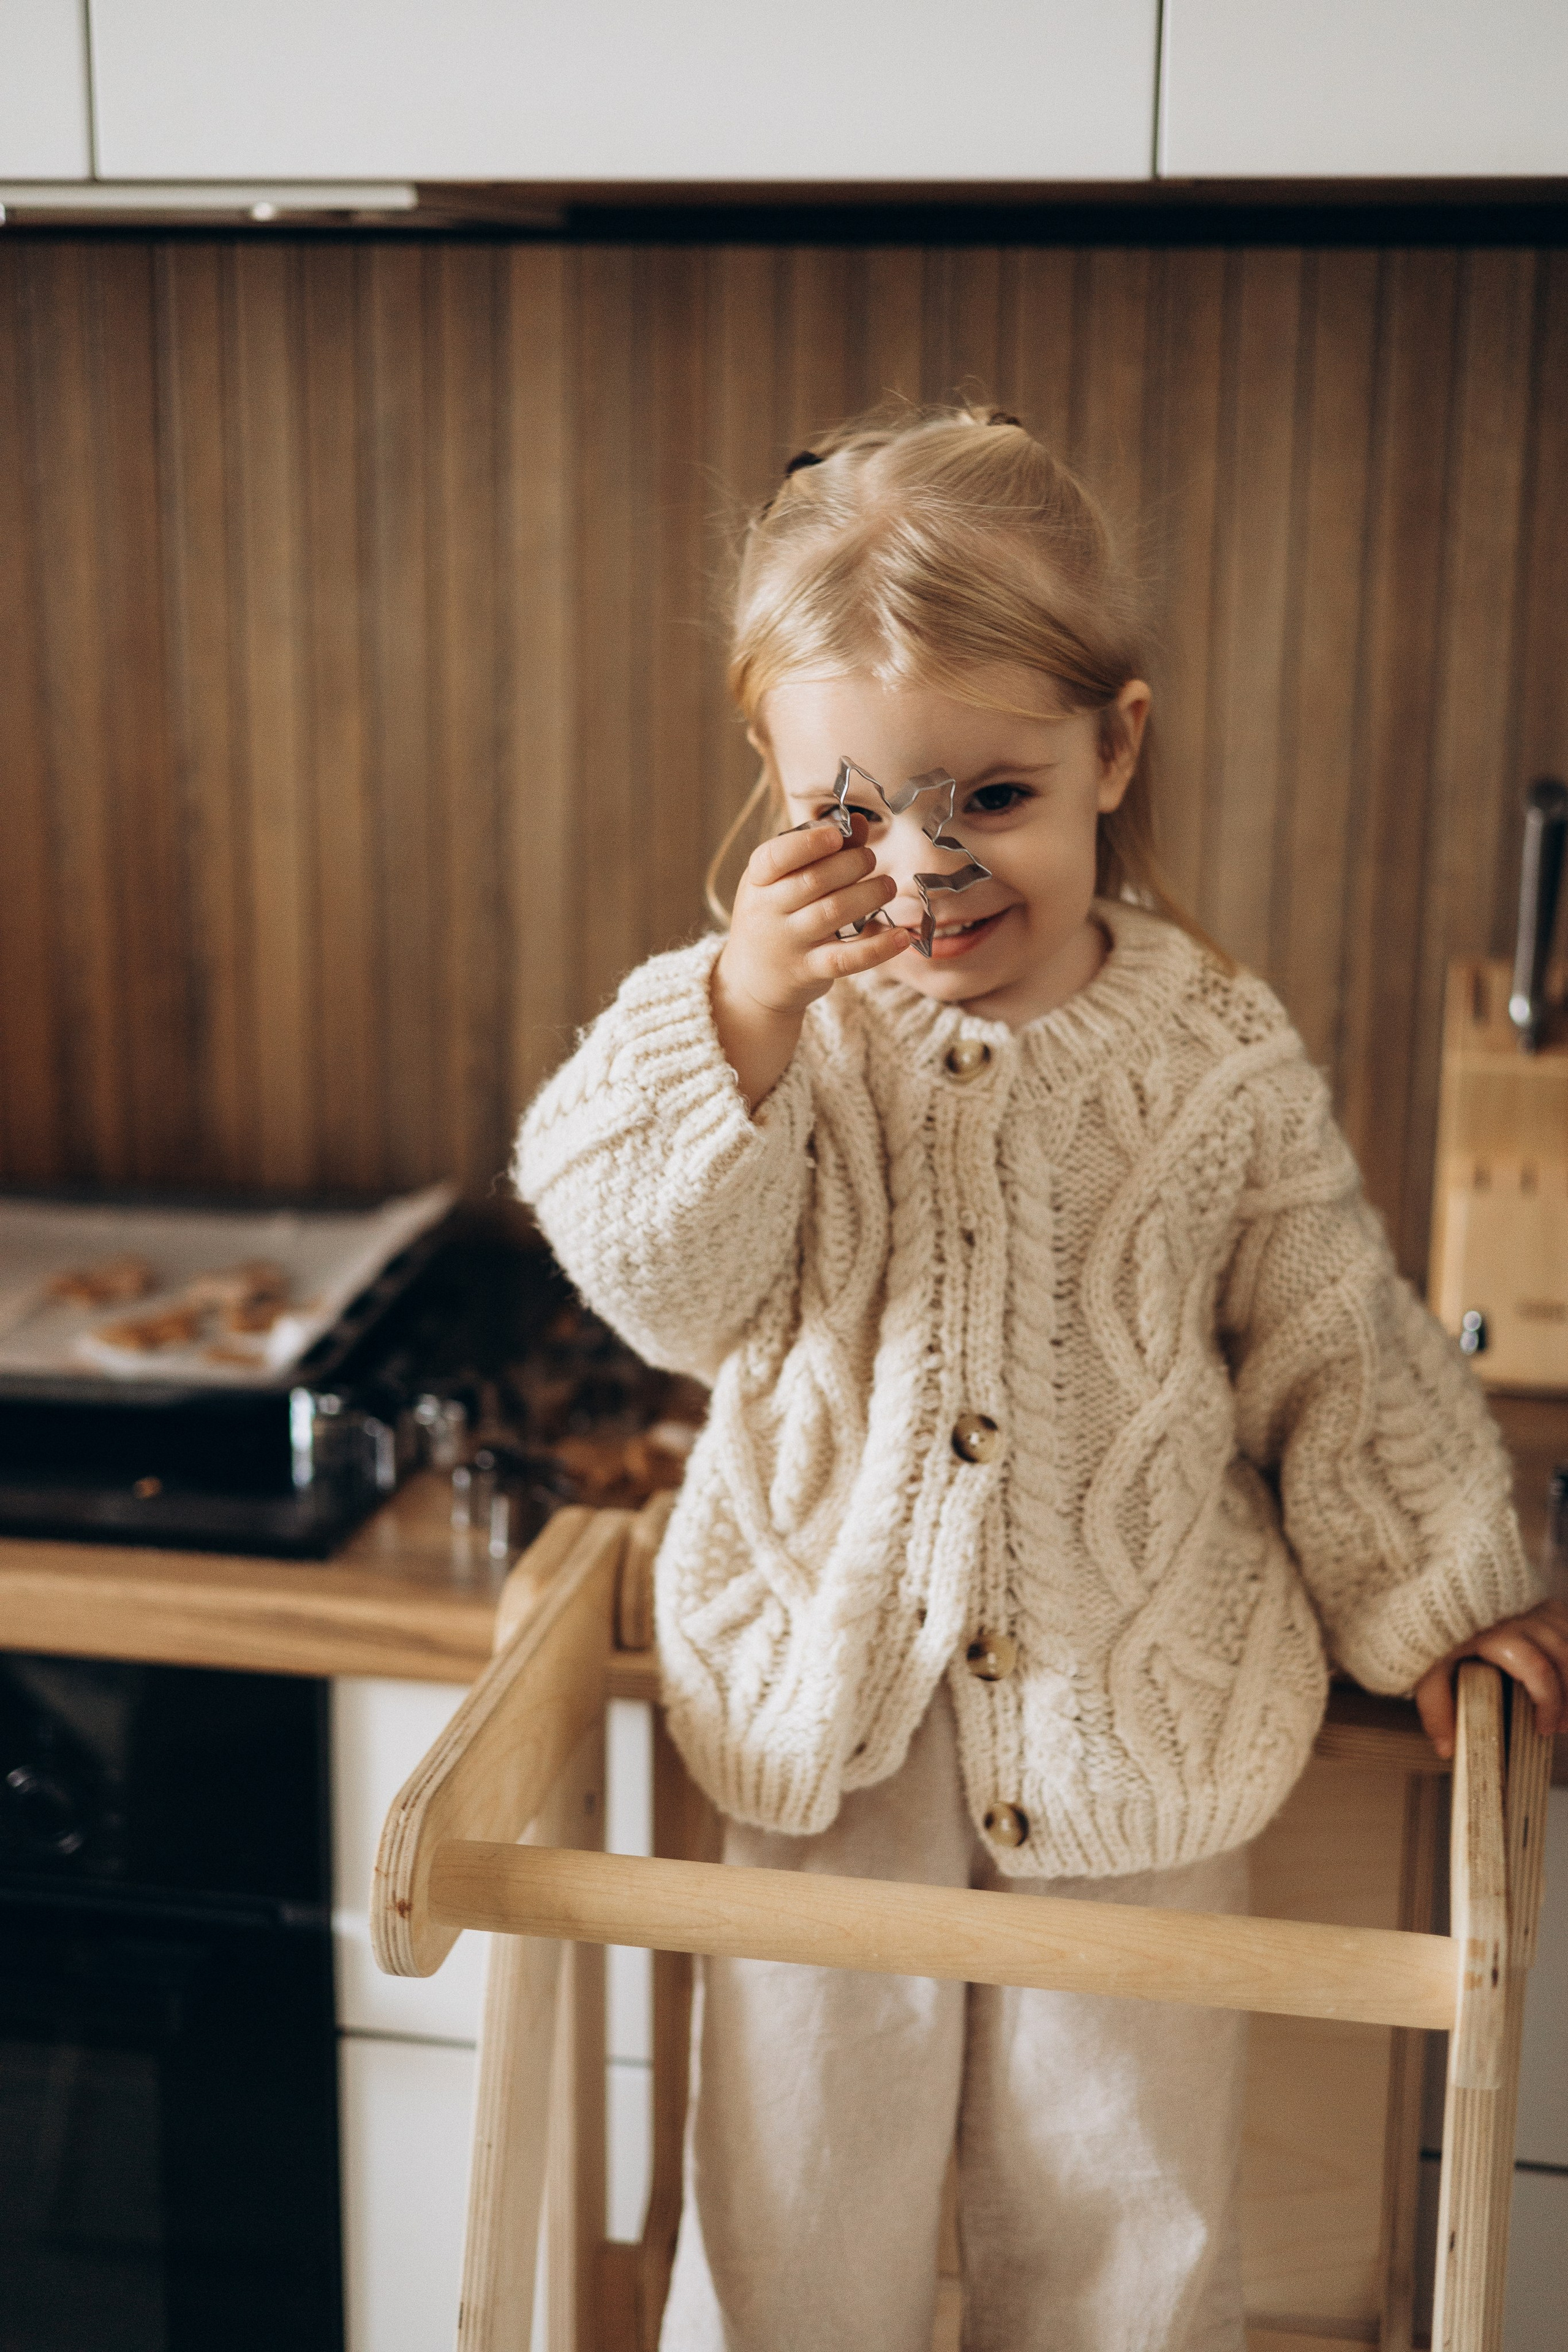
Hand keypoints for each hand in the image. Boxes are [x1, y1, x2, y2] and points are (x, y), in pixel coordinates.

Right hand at [721, 813, 906, 1017]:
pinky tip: (902, 936)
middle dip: (852, 863)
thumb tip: (860, 824)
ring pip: (833, 912)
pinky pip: (847, 959)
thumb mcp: (782, 881)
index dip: (808, 843)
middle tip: (871, 860)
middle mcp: (767, 911)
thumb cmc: (774, 916)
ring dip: (870, 894)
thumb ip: (820, 851)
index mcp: (757, 880)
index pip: (775, 856)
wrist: (751, 980)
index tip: (838, 835)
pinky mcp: (809, 970)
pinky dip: (878, 947)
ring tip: (887, 886)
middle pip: (813, 880)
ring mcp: (788, 943)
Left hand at [1413, 1595, 1567, 1758]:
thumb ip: (1436, 1706)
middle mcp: (1523, 1616)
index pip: (1538, 1670)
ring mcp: (1535, 1606)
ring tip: (1566, 1711)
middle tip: (1559, 1727)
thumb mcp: (1425, 1666)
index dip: (1548, 1704)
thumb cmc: (1432, 1628)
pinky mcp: (1542, 1603)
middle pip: (1565, 1659)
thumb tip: (1447, 1749)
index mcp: (1497, 1634)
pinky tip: (1567, 1678)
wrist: (1434, 1588)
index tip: (1542, 1730)